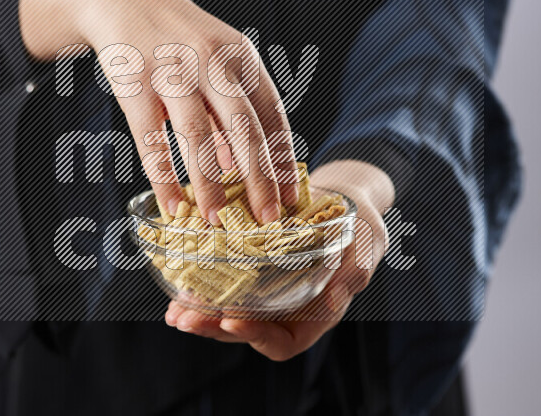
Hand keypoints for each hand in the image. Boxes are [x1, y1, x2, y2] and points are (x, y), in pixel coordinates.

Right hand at [19, 0, 298, 223]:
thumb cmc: (178, 39)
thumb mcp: (214, 62)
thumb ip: (226, 111)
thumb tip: (236, 166)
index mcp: (240, 56)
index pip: (272, 114)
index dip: (283, 158)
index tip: (291, 197)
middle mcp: (212, 61)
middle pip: (244, 127)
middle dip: (260, 177)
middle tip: (268, 220)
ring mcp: (172, 71)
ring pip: (197, 136)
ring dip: (210, 183)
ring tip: (218, 221)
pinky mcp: (135, 84)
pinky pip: (152, 140)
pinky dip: (163, 177)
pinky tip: (173, 205)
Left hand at [165, 159, 393, 360]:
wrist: (342, 198)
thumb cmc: (361, 227)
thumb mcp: (367, 246)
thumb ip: (354, 273)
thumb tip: (335, 298)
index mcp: (312, 314)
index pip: (282, 343)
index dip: (256, 337)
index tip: (232, 321)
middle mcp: (283, 308)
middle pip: (244, 331)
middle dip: (212, 327)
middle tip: (185, 319)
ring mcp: (264, 290)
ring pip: (226, 310)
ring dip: (198, 311)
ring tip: (174, 309)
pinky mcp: (247, 266)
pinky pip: (221, 281)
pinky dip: (199, 281)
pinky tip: (177, 274)